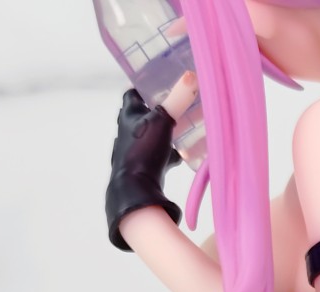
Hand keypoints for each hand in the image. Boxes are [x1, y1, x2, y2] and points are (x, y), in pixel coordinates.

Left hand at [104, 87, 183, 251]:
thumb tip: (192, 75)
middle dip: (158, 110)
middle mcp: (128, 130)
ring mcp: (134, 150)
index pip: (132, 93)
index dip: (144, 86)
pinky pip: (157, 156)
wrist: (135, 189)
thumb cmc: (143, 149)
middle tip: (177, 105)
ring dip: (163, 132)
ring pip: (151, 136)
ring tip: (183, 128)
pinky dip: (168, 154)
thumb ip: (178, 99)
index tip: (158, 83)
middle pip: (143, 114)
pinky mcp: (143, 167)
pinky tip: (181, 155)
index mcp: (128, 115)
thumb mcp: (163, 120)